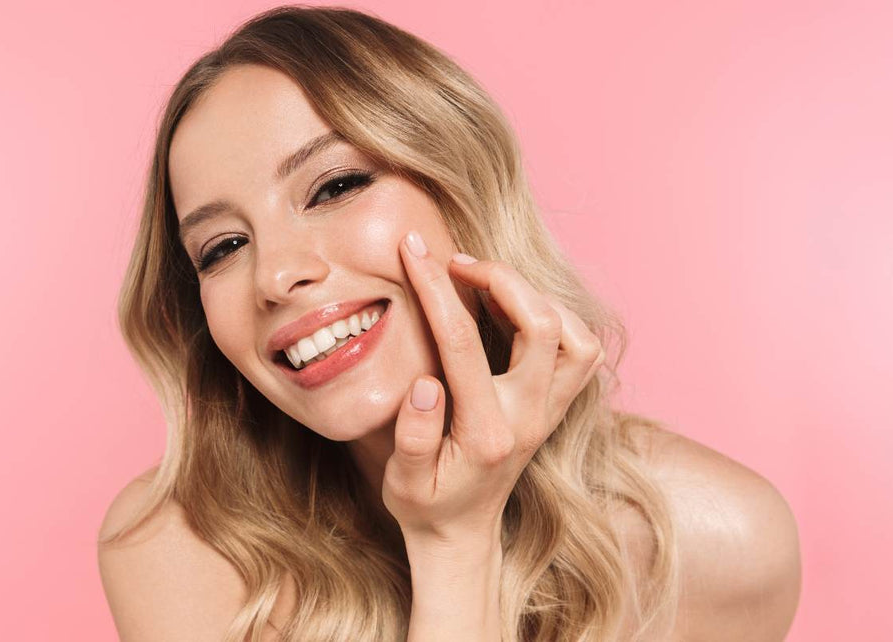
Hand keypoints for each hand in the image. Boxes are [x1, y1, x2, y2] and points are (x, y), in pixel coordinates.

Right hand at [383, 230, 605, 544]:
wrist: (461, 534)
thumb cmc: (424, 504)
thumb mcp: (402, 482)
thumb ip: (413, 435)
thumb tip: (428, 384)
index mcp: (486, 432)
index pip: (462, 342)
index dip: (436, 287)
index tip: (414, 250)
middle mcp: (530, 418)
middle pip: (542, 326)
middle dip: (500, 278)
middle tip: (455, 261)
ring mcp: (549, 412)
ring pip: (577, 335)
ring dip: (536, 295)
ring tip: (488, 281)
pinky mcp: (556, 406)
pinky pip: (580, 349)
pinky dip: (554, 314)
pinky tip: (511, 307)